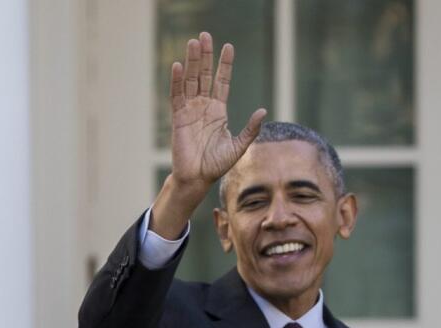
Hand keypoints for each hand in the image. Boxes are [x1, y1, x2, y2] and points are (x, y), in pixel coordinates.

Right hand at [151, 31, 266, 238]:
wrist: (197, 179)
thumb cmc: (216, 165)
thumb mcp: (239, 146)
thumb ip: (250, 129)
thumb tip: (263, 111)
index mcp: (218, 111)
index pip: (221, 81)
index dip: (224, 65)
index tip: (228, 47)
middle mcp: (203, 107)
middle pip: (203, 75)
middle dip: (205, 55)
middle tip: (205, 35)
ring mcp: (190, 111)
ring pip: (190, 81)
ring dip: (191, 62)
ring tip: (193, 43)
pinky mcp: (178, 118)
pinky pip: (177, 96)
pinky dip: (177, 81)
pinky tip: (178, 66)